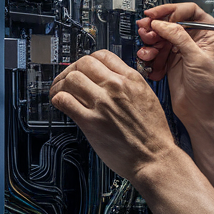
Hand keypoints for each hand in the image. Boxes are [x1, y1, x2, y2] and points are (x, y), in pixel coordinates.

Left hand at [49, 50, 180, 181]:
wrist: (155, 157)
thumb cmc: (154, 133)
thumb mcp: (148, 98)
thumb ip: (128, 85)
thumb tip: (109, 79)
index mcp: (133, 80)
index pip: (102, 55)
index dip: (89, 61)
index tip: (84, 70)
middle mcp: (117, 88)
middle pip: (83, 63)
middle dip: (71, 70)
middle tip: (67, 80)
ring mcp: (103, 104)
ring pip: (71, 79)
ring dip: (61, 85)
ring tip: (60, 93)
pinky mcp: (91, 122)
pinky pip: (64, 101)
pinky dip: (58, 100)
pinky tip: (62, 105)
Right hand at [136, 2, 213, 127]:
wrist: (200, 114)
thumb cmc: (209, 90)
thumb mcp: (197, 59)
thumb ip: (180, 38)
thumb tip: (163, 23)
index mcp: (210, 35)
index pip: (190, 11)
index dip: (172, 11)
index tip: (157, 16)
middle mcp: (196, 40)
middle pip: (172, 22)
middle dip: (157, 26)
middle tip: (145, 30)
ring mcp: (183, 50)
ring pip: (162, 36)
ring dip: (151, 41)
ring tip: (147, 49)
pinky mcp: (172, 60)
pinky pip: (157, 51)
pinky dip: (150, 54)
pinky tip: (148, 60)